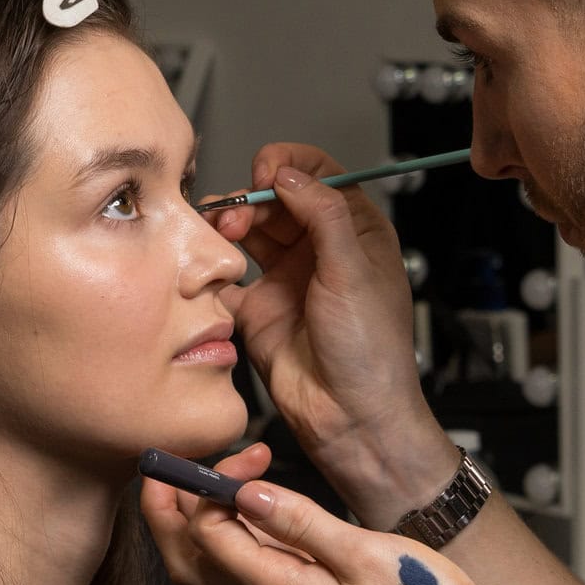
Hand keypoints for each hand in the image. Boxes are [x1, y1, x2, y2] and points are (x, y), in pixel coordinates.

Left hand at [140, 446, 547, 584]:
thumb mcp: (365, 556)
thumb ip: (301, 523)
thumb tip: (245, 493)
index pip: (205, 536)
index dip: (207, 488)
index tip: (244, 452)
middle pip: (188, 560)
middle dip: (171, 510)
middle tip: (184, 463)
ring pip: (213, 565)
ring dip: (202, 518)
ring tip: (227, 471)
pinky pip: (249, 568)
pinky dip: (237, 532)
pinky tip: (262, 504)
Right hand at [207, 145, 458, 524]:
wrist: (350, 418)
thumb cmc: (372, 353)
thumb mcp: (354, 272)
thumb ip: (323, 216)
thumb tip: (291, 175)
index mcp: (355, 233)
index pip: (321, 175)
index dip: (291, 165)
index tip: (268, 172)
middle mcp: (319, 250)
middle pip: (276, 200)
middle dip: (252, 197)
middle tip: (237, 211)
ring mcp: (286, 278)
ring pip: (248, 230)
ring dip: (229, 223)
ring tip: (221, 231)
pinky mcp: (256, 308)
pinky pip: (226, 275)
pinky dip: (212, 264)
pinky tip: (212, 265)